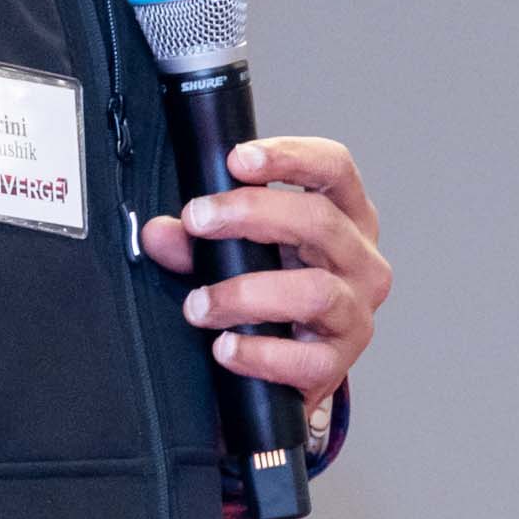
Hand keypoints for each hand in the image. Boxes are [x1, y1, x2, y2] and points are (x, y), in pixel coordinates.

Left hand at [140, 135, 390, 420]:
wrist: (294, 361)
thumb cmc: (274, 286)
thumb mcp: (238, 251)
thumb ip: (198, 238)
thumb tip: (158, 233)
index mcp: (345, 216)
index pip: (335, 167)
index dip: (290, 156)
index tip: (237, 160)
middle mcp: (360, 260)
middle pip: (319, 220)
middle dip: (250, 214)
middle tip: (198, 220)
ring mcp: (356, 313)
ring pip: (315, 291)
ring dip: (246, 294)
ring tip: (200, 304)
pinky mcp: (340, 362)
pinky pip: (306, 360)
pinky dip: (259, 353)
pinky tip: (226, 347)